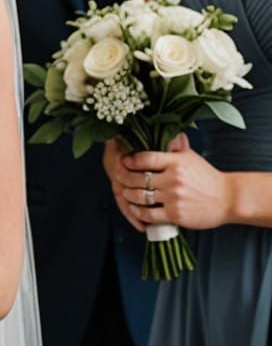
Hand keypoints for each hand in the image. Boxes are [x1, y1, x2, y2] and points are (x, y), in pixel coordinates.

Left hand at [111, 133, 230, 230]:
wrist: (228, 199)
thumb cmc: (207, 177)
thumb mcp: (190, 157)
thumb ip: (172, 147)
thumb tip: (159, 130)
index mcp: (175, 162)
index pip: (145, 158)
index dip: (129, 160)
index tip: (122, 160)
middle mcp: (173, 179)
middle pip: (137, 178)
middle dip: (123, 177)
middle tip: (117, 177)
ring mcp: (174, 197)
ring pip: (140, 196)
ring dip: (128, 195)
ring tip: (124, 192)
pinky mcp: (176, 214)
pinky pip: (149, 214)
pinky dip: (138, 212)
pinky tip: (134, 208)